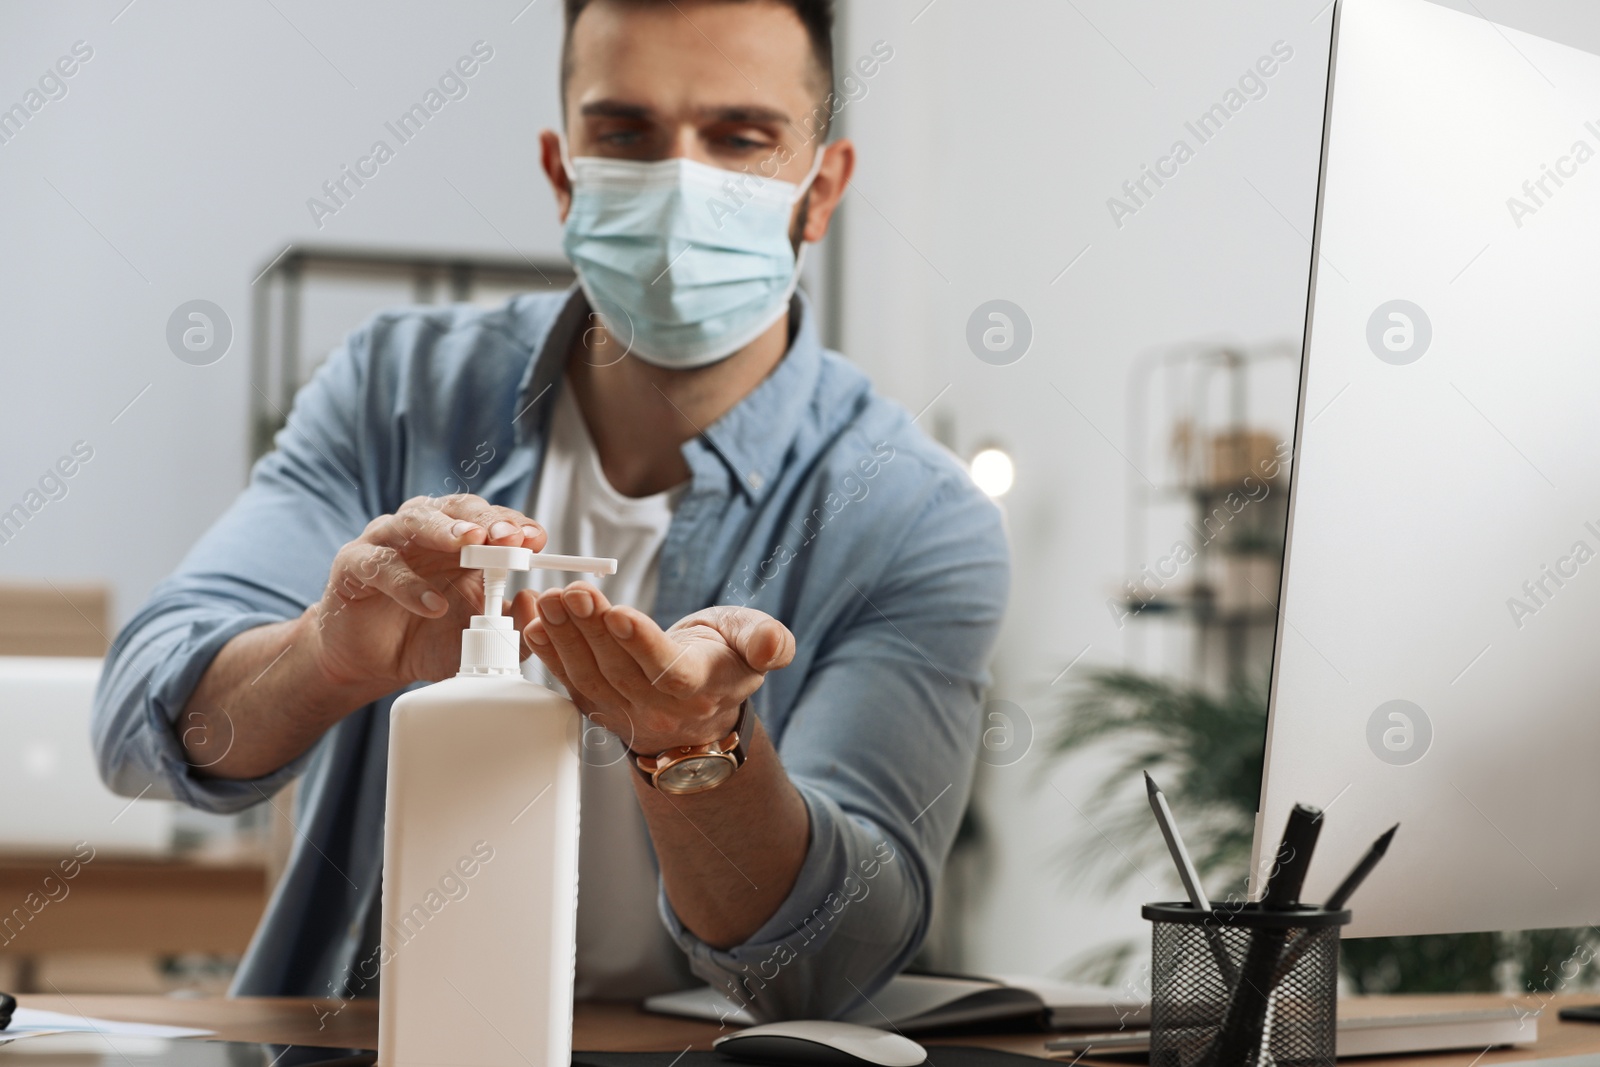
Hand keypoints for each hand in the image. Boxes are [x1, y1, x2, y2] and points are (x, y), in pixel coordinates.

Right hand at [302, 494, 546, 694]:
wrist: (370, 661)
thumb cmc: (426, 638)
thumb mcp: (476, 637)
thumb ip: (510, 625)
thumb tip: (533, 600)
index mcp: (459, 541)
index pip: (490, 519)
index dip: (513, 524)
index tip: (536, 540)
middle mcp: (424, 532)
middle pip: (457, 508)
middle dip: (485, 519)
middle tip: (506, 536)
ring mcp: (386, 543)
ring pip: (415, 520)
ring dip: (445, 529)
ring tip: (470, 543)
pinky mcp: (353, 565)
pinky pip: (380, 565)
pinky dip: (407, 583)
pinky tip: (431, 604)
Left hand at [513, 583, 794, 753]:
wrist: (702, 703)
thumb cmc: (725, 659)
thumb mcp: (755, 642)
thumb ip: (768, 640)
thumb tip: (771, 648)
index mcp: (702, 689)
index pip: (670, 671)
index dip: (642, 644)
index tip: (618, 613)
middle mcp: (662, 710)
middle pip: (620, 671)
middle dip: (592, 630)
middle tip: (574, 593)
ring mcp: (626, 713)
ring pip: (590, 678)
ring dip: (566, 638)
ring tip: (552, 601)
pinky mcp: (599, 707)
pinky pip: (569, 682)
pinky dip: (549, 653)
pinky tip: (535, 623)